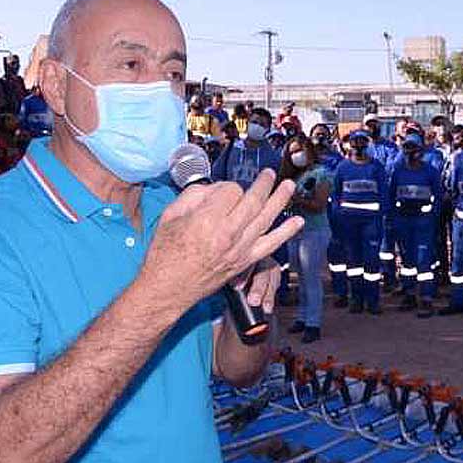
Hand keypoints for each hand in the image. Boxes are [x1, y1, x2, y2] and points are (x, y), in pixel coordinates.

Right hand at [139, 169, 302, 306]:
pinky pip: (271, 245)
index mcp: (207, 220)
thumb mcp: (169, 216)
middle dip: (263, 184)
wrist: (168, 288)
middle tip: (269, 174)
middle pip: (253, 201)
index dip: (227, 186)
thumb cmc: (165, 253)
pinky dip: (286, 232)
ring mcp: (239, 249)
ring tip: (289, 186)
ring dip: (280, 200)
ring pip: (266, 219)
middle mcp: (228, 234)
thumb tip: (214, 189)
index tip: (221, 190)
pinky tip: (297, 222)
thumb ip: (194, 196)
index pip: (230, 191)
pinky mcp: (245, 262)